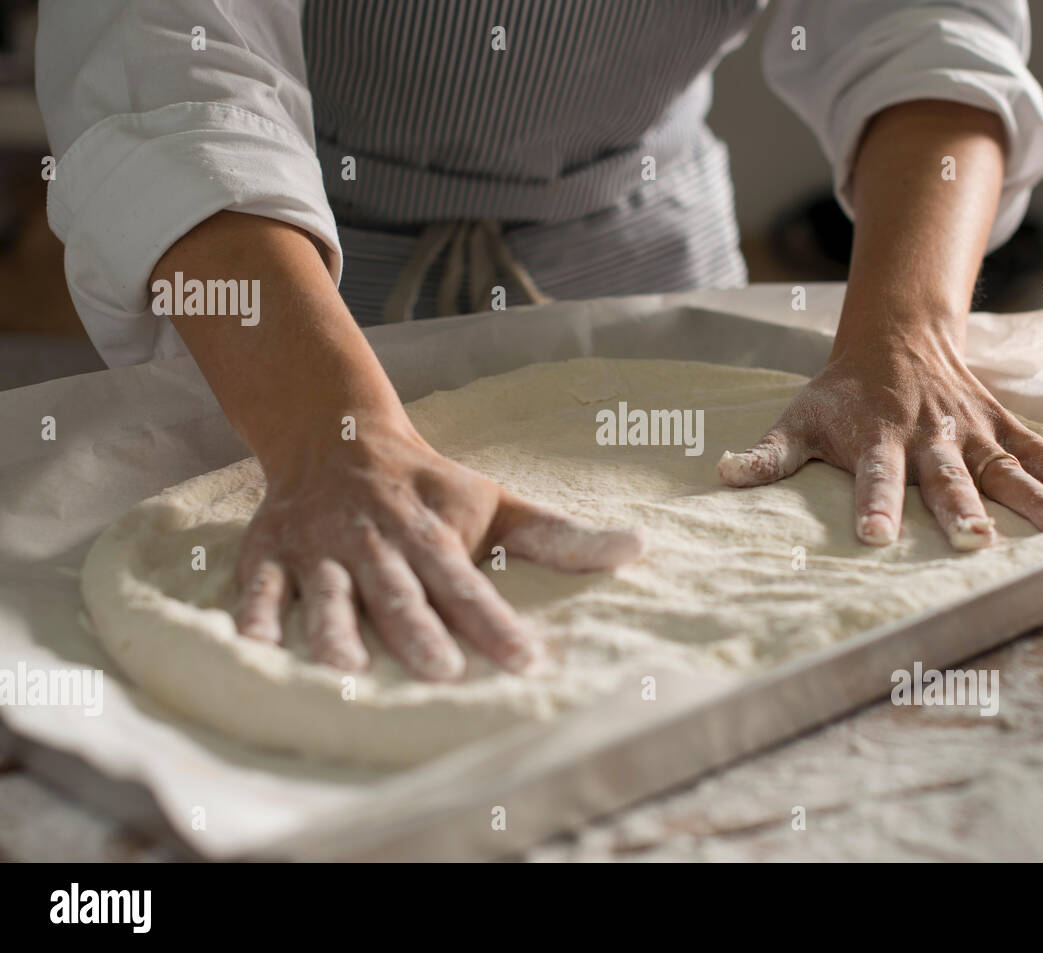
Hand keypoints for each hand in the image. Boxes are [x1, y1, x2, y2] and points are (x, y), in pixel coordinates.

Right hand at [234, 418, 643, 678]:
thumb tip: (638, 546)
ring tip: (346, 675)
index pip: (468, 582)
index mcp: (430, 532)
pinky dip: (254, 618)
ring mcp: (320, 549)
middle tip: (440, 673)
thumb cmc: (428, 489)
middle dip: (418, 630)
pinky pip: (258, 588)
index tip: (526, 661)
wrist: (338, 436)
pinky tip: (254, 651)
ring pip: (327, 594)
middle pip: (399, 591)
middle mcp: (376, 541)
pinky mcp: (269, 554)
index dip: (495, 621)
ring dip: (335, 631)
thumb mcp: (495, 504)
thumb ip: (558, 536)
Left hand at [716, 328, 1042, 549]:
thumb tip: (722, 477)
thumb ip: (768, 455)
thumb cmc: (840, 393)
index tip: (873, 537)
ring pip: (1002, 465)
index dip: (873, 504)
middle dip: (960, 508)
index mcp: (876, 438)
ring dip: (1032, 496)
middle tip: (975, 542)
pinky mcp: (999, 424)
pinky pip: (1038, 447)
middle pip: (946, 475)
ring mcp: (969, 430)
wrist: (894, 336)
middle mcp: (927, 435)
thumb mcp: (798, 418)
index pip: (872, 476)